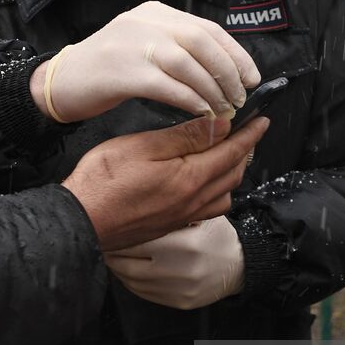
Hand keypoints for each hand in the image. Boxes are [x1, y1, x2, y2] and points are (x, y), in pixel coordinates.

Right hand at [31, 1, 259, 122]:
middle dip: (228, 72)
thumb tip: (224, 69)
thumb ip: (177, 48)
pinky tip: (201, 112)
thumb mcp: (144, 45)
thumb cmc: (108, 71)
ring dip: (212, 90)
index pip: (208, 28)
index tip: (252, 78)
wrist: (60, 82)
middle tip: (239, 98)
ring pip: (188, 64)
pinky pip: (168, 85)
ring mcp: (133, 43)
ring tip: (223, 110)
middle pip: (202, 42)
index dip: (236, 54)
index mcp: (155, 12)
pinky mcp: (123, 71)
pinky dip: (190, 100)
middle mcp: (145, 21)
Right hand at [62, 116, 269, 250]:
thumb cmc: (104, 181)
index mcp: (190, 178)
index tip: (262, 120)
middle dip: (246, 151)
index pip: (232, 152)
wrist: (81, 220)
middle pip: (233, 174)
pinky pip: (209, 208)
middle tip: (249, 133)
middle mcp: (193, 201)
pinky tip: (206, 183)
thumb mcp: (144, 146)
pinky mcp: (171, 224)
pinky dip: (218, 191)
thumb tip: (221, 126)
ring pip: (224, 194)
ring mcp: (183, 215)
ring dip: (233, 172)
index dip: (250, 134)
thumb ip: (185, 137)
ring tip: (230, 154)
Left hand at [104, 215, 244, 309]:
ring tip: (113, 254)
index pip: (136, 242)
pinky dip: (130, 281)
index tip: (110, 228)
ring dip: (118, 268)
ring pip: (132, 281)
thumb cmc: (214, 234)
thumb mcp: (198, 215)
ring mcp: (180, 290)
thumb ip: (168, 214)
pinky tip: (128, 269)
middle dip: (112, 253)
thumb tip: (127, 213)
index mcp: (185, 244)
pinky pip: (144, 293)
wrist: (238, 263)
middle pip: (128, 265)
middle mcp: (182, 270)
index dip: (119, 236)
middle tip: (105, 241)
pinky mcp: (180, 303)